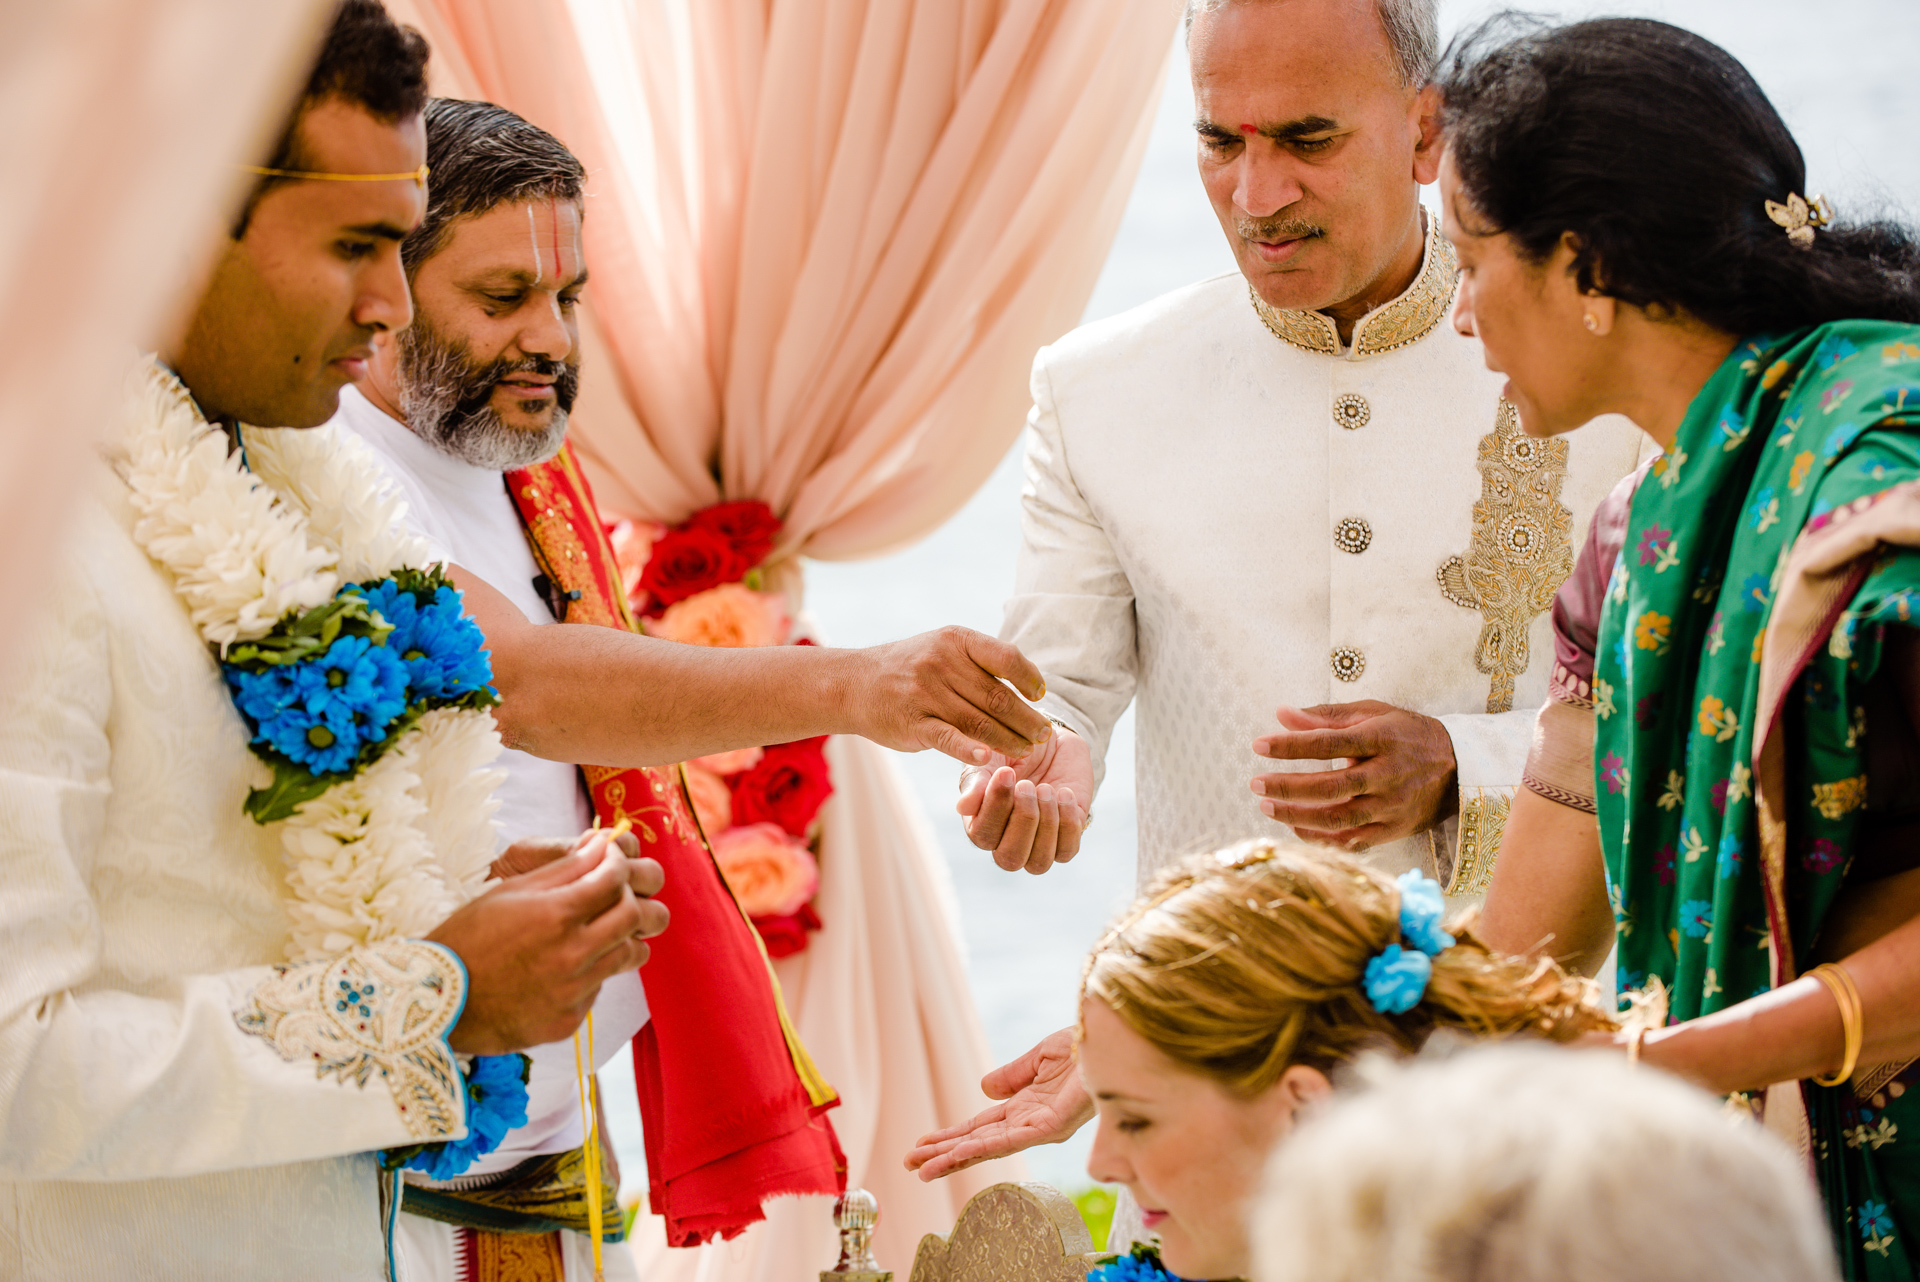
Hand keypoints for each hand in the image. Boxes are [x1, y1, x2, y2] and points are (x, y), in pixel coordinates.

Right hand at [430, 829, 668, 1053]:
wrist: (434, 1002)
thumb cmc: (468, 938)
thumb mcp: (511, 892)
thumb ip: (565, 868)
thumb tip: (603, 842)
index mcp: (555, 915)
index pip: (614, 879)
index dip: (617, 863)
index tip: (609, 860)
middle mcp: (571, 955)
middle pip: (633, 916)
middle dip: (629, 896)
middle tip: (613, 893)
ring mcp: (572, 992)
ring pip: (629, 955)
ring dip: (621, 937)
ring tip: (597, 932)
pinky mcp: (569, 1021)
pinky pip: (598, 988)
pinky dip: (592, 973)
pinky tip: (563, 968)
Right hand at [849, 627, 1051, 764]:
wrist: (855, 683)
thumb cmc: (910, 667)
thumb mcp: (943, 648)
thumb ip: (979, 661)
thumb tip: (1028, 681)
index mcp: (955, 640)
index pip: (1006, 657)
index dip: (1029, 679)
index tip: (1040, 697)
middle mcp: (941, 663)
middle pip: (997, 696)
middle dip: (1027, 719)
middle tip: (1045, 736)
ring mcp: (925, 693)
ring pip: (979, 722)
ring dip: (1009, 740)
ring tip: (1027, 750)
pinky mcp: (912, 723)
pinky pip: (947, 738)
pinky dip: (969, 749)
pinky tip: (988, 758)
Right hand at [904, 1027, 1091, 1180]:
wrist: (1110, 1042)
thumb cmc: (1084, 1049)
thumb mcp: (1040, 1057)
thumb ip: (1013, 1074)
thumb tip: (984, 1088)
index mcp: (1025, 1108)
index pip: (979, 1127)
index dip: (950, 1136)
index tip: (921, 1145)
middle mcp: (1029, 1124)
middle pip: (977, 1142)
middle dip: (943, 1154)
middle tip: (908, 1164)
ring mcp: (1039, 1129)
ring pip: (988, 1147)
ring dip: (954, 1158)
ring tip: (922, 1170)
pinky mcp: (1051, 1127)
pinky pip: (1010, 1140)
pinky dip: (981, 1147)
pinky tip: (957, 1153)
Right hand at [957, 726, 1092, 873]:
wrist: (1048, 743)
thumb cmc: (1011, 755)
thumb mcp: (990, 762)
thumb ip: (976, 783)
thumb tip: (962, 808)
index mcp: (982, 826)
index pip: (983, 836)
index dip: (995, 808)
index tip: (1006, 773)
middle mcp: (1008, 843)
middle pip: (1010, 859)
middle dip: (1023, 820)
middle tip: (1027, 784)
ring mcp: (1039, 845)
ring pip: (1039, 862)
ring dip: (1045, 824)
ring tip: (1046, 788)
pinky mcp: (1066, 838)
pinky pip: (1067, 849)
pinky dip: (1068, 822)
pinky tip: (1064, 793)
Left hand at [1251, 702, 1457, 851]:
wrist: (1458, 767)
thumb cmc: (1405, 734)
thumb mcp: (1372, 714)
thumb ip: (1325, 716)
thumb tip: (1281, 715)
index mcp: (1382, 740)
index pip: (1329, 743)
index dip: (1292, 745)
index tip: (1259, 745)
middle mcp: (1387, 776)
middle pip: (1331, 787)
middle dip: (1288, 787)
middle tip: (1255, 783)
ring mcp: (1391, 807)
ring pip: (1338, 820)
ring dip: (1297, 816)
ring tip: (1267, 806)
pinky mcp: (1393, 830)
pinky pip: (1351, 841)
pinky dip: (1319, 838)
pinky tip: (1295, 826)